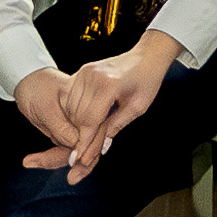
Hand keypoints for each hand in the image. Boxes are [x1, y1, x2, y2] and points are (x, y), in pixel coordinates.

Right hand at [33, 41, 178, 175]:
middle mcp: (93, 77)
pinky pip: (71, 97)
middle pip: (77, 115)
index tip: (81, 158)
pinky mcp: (82, 71)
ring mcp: (85, 72)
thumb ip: (116, 126)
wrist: (146, 57)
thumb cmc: (146, 82)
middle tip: (84, 152)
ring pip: (71, 108)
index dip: (85, 142)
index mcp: (109, 85)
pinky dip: (75, 112)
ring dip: (76, 125)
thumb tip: (100, 147)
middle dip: (80, 135)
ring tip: (88, 136)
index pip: (90, 120)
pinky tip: (86, 119)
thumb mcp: (136, 108)